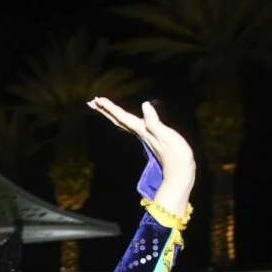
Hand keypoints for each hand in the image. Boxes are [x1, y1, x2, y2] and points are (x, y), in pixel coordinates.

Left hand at [88, 97, 194, 215]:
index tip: (97, 99)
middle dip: (105, 110)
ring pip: (122, 122)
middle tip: (91, 101)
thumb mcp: (166, 136)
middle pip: (117, 120)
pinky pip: (130, 125)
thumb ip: (154, 122)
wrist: (180, 172)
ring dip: (111, 114)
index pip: (122, 117)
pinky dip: (122, 119)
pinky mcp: (148, 138)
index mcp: (142, 130)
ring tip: (101, 106)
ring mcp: (143, 136)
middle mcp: (139, 132)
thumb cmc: (176, 154)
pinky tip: (122, 118)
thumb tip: (144, 105)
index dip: (110, 107)